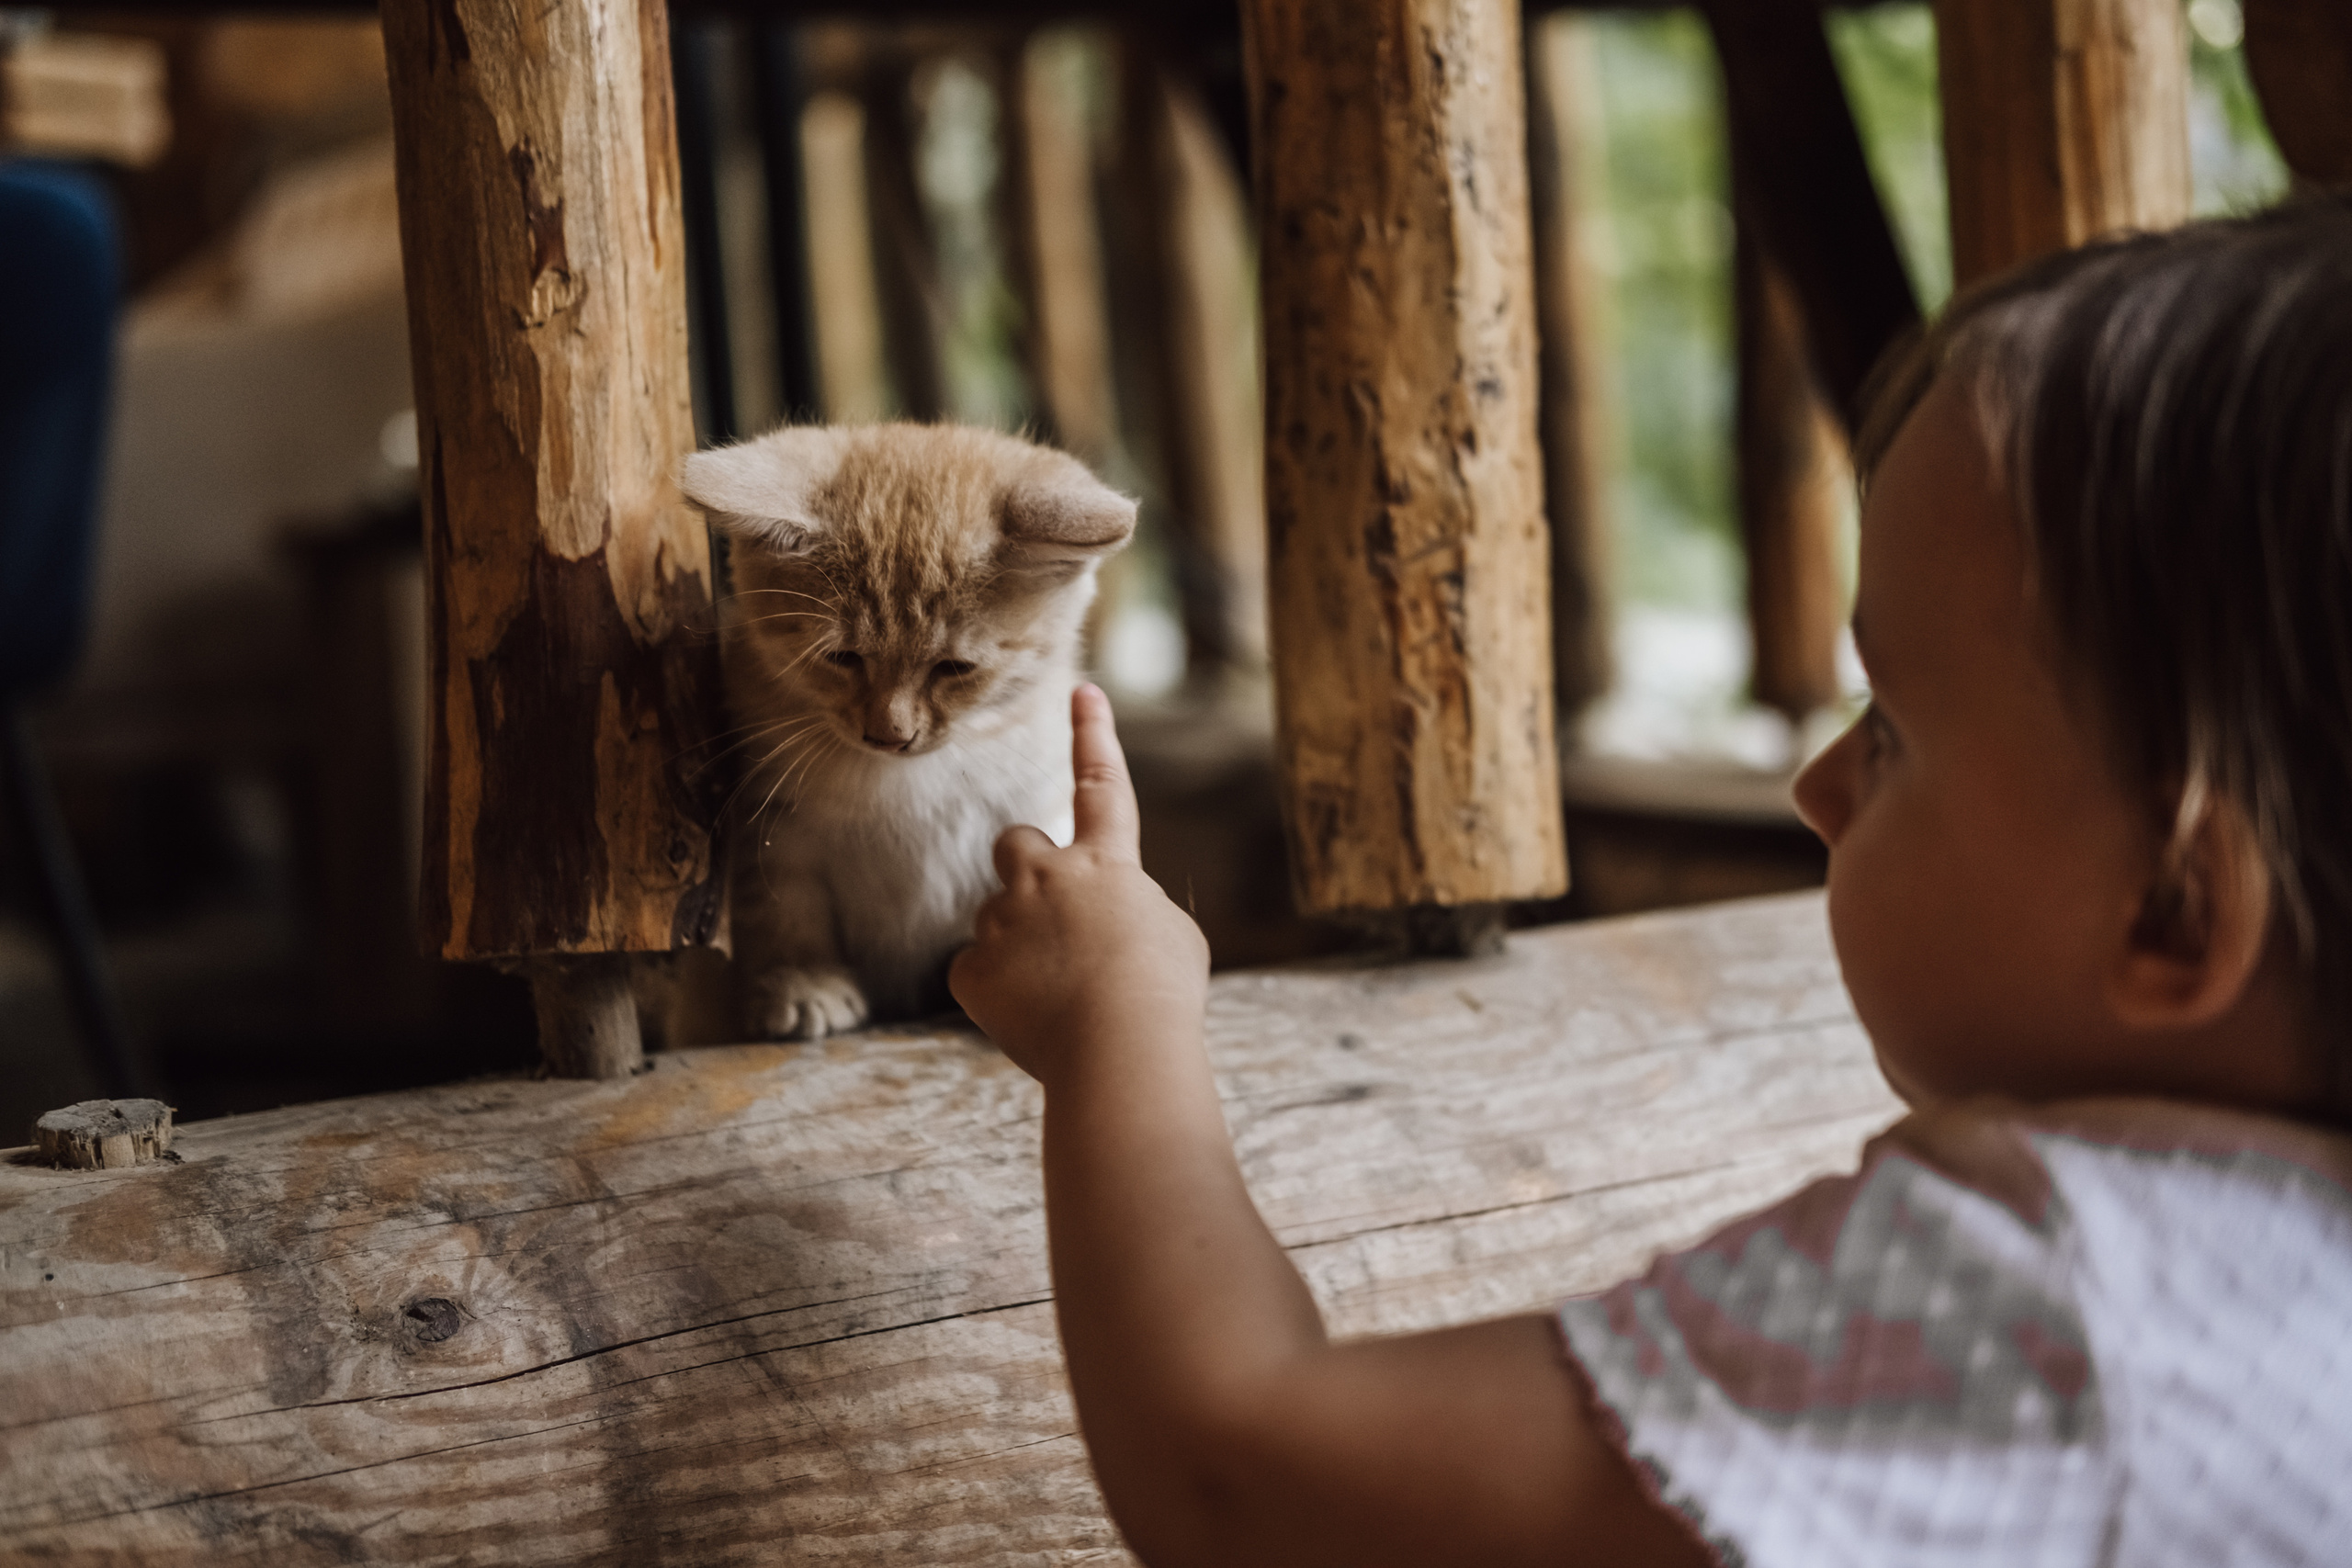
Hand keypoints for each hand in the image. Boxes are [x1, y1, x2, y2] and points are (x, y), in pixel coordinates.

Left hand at [950, 684, 1208, 1086]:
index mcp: (1107, 863)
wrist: (1121, 1050)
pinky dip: (1000, 993)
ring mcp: (1003, 920)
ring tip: (1062, 995)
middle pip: (1017, 843)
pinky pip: (977, 971)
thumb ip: (1131, 907)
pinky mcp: (972, 969)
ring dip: (1021, 944)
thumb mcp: (1173, 939)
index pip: (1102, 785)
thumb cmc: (1163, 998)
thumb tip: (1103, 916)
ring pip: (997, 916)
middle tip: (1052, 915)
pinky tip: (1033, 1019)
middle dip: (1028, 868)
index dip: (1094, 735)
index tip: (1082, 689)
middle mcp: (1047, 876)